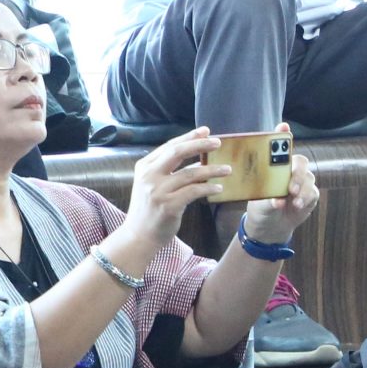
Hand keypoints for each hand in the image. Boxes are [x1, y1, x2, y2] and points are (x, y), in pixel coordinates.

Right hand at [113, 128, 228, 255]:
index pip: (169, 146)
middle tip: (218, 142)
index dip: (189, 137)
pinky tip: (218, 188)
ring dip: (212, 170)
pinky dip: (208, 188)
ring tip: (227, 169)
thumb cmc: (149, 209)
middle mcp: (149, 176)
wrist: (139, 236)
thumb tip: (198, 157)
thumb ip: (167, 170)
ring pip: (190, 173)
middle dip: (200, 144)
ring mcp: (158, 191)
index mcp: (144, 167)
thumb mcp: (150, 184)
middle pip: (178, 152)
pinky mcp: (169, 205)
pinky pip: (194, 191)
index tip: (205, 131)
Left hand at [242, 132, 319, 241]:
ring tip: (292, 200)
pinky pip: (312, 192)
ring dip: (300, 189)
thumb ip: (268, 196)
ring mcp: (302, 181)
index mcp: (276, 165)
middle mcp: (291, 169)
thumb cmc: (261, 206)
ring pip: (308, 178)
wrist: (269, 225)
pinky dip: (305, 198)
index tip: (283, 127)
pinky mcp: (310, 195)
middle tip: (290, 187)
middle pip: (300, 162)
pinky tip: (297, 205)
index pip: (281, 146)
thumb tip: (278, 200)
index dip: (283, 134)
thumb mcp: (258, 199)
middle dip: (296, 173)